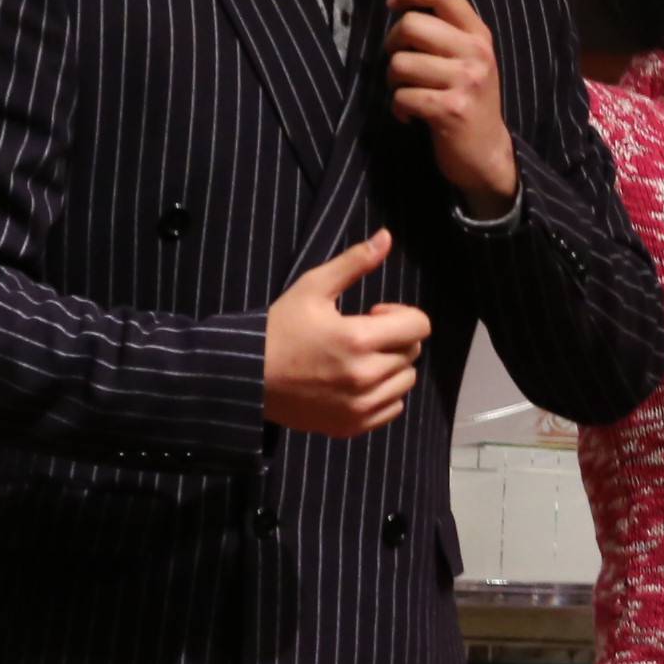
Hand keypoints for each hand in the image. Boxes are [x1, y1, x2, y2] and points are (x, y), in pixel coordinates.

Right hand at [263, 231, 430, 437]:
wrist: (244, 378)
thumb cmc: (279, 329)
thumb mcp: (312, 288)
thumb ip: (354, 262)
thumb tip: (387, 237)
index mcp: (359, 339)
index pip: (419, 326)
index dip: (401, 314)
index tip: (374, 313)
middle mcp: (365, 376)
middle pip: (412, 352)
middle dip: (394, 338)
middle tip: (362, 335)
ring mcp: (359, 406)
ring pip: (405, 381)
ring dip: (392, 367)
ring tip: (360, 359)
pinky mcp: (351, 426)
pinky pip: (392, 408)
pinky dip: (383, 395)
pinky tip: (357, 383)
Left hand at [386, 0, 517, 210]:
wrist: (487, 152)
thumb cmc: (468, 100)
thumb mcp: (468, 60)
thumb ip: (446, 32)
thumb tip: (401, 9)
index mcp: (479, 34)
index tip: (393, 5)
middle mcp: (476, 53)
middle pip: (411, 24)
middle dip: (392, 44)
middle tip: (401, 64)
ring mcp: (466, 81)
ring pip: (400, 63)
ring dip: (393, 82)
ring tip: (408, 93)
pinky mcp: (452, 109)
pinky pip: (402, 97)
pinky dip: (398, 109)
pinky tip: (410, 116)